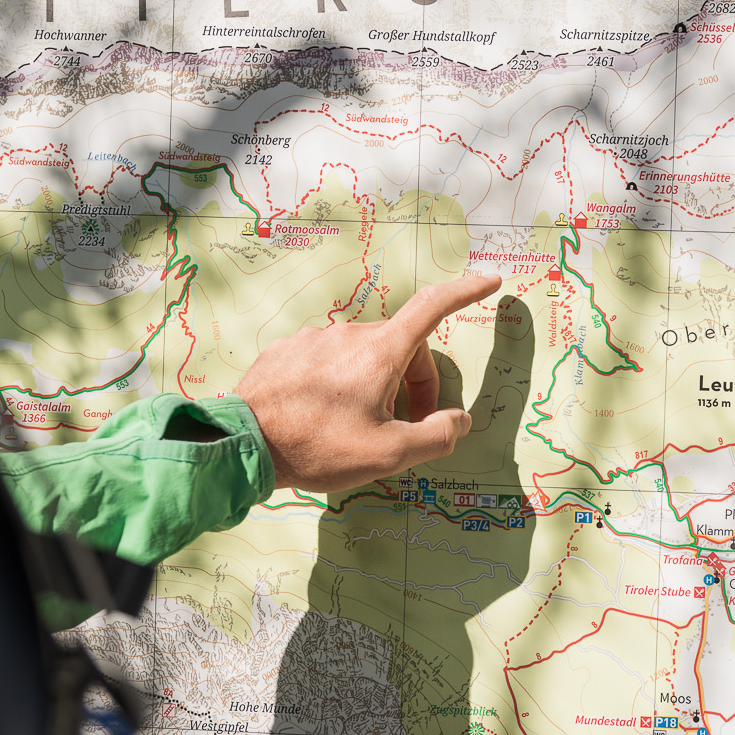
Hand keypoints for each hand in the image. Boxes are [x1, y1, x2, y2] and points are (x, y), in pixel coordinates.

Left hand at [234, 273, 503, 490]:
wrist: (244, 444)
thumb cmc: (319, 447)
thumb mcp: (389, 453)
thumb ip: (436, 435)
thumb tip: (458, 419)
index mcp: (380, 351)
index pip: (434, 307)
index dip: (466, 292)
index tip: (490, 281)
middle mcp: (349, 334)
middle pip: (401, 346)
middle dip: (415, 381)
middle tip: (407, 426)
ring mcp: (314, 340)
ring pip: (363, 356)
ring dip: (375, 385)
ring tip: (358, 429)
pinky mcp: (287, 352)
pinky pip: (327, 361)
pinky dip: (339, 384)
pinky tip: (324, 418)